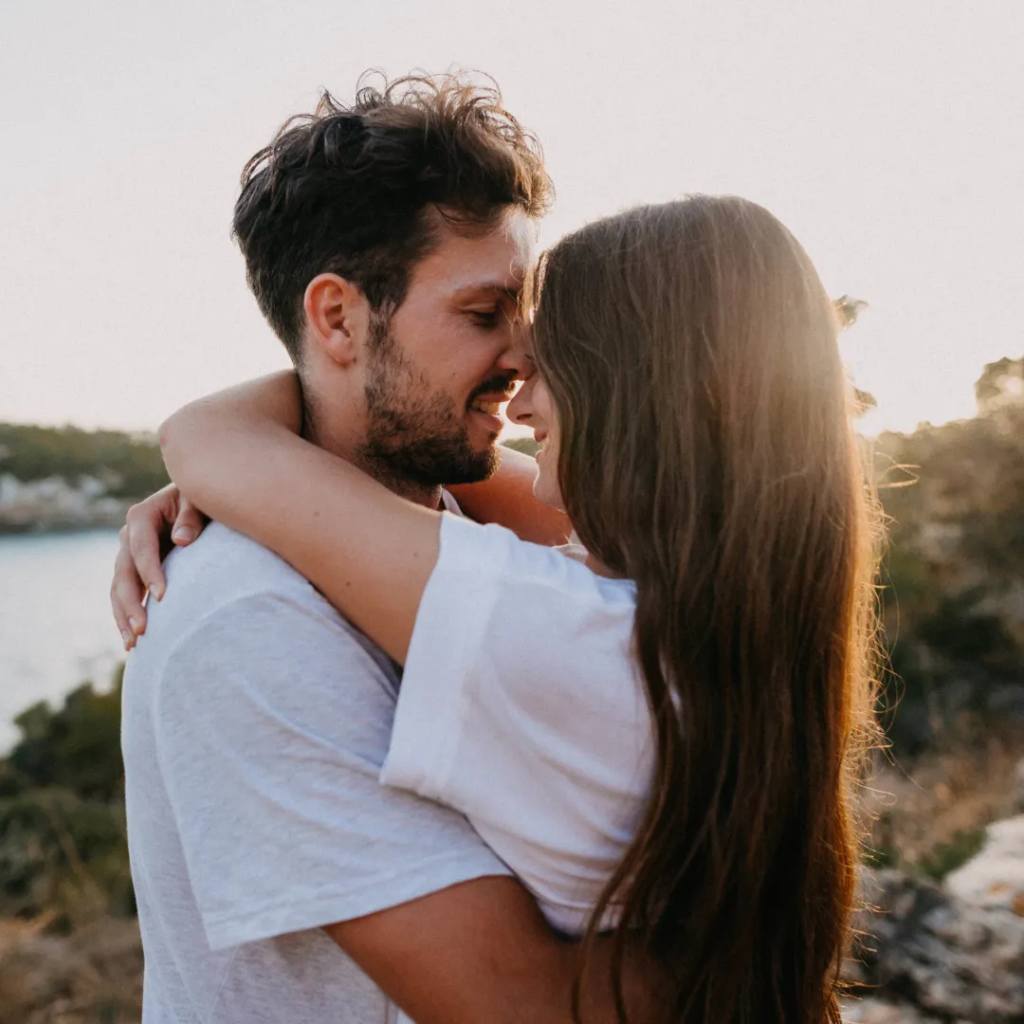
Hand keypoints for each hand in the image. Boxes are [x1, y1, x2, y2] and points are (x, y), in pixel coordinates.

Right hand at [111, 484, 206, 649]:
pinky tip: (132, 642)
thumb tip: (182, 540)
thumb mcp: (199, 500)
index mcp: (142, 515)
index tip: (161, 596)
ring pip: (118, 588)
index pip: (142, 547)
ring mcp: (129, 554)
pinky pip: (125, 596)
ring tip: (133, 643)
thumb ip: (192, 516)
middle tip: (142, 630)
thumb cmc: (204, 500)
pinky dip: (126, 616)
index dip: (150, 572)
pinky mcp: (135, 570)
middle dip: (131, 603)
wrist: (200, 503)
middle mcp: (129, 535)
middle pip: (123, 573)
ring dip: (123, 616)